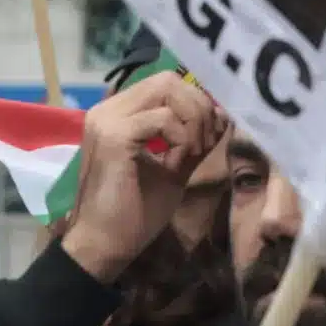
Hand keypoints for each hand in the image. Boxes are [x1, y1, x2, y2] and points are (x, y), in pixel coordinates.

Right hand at [60, 72, 226, 283]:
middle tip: (203, 145)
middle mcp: (109, 108)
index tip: (209, 134)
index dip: (196, 101)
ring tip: (190, 156)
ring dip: (193, 122)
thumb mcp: (174, 169)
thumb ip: (194, 140)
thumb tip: (222, 114)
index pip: (166, 82)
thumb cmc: (133, 213)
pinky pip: (164, 119)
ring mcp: (108, 119)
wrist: (103, 246)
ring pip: (168, 90)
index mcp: (119, 113)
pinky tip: (176, 164)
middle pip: (169, 79)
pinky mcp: (114, 136)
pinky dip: (182, 139)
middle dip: (199, 108)